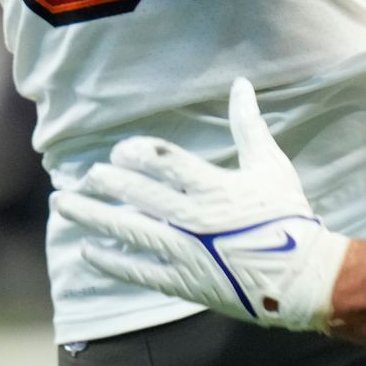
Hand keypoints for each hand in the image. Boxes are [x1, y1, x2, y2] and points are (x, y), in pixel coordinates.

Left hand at [57, 78, 349, 331]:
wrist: (301, 278)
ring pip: (129, 231)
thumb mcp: (270, 165)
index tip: (120, 151)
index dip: (136, 153)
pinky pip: (138, 270)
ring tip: (63, 205)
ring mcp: (186, 253)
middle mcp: (195, 218)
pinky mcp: (184, 281)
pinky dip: (111, 260)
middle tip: (85, 176)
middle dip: (106, 183)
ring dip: (92, 217)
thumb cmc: (287, 216)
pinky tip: (87, 249)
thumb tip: (241, 84)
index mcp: (216, 186)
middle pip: (139, 194)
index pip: (164, 162)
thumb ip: (249, 125)